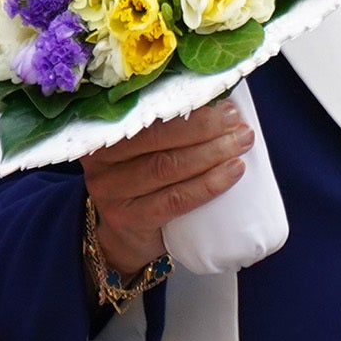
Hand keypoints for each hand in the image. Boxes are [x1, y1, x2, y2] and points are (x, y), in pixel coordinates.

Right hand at [81, 95, 252, 280]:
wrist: (124, 238)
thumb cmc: (143, 183)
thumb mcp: (143, 151)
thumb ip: (166, 127)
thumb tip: (219, 102)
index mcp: (103, 130)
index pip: (147, 111)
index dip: (187, 105)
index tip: (222, 102)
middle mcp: (100, 158)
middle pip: (157, 137)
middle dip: (203, 127)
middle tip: (237, 125)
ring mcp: (111, 191)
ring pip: (167, 166)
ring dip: (210, 153)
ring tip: (240, 144)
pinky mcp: (129, 218)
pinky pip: (175, 199)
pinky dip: (208, 184)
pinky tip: (232, 172)